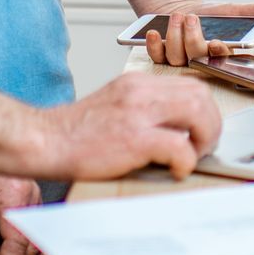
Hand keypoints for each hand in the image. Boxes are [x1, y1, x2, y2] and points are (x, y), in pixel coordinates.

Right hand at [33, 73, 221, 179]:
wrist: (42, 141)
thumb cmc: (74, 133)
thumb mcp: (113, 106)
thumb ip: (141, 109)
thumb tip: (173, 128)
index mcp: (136, 83)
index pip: (191, 85)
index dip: (204, 110)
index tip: (199, 132)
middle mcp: (140, 91)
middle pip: (201, 95)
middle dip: (211, 125)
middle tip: (202, 147)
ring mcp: (136, 113)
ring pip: (198, 112)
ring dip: (204, 139)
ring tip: (191, 157)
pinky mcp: (133, 139)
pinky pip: (179, 147)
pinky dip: (185, 162)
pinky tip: (175, 171)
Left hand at [143, 0, 253, 66]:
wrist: (183, 11)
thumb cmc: (211, 16)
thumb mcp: (233, 11)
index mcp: (221, 54)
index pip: (223, 59)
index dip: (219, 54)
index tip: (217, 42)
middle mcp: (201, 61)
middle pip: (197, 58)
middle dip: (193, 39)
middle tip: (192, 18)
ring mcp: (181, 61)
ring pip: (177, 58)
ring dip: (175, 36)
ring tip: (177, 17)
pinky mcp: (163, 56)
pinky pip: (157, 57)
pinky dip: (154, 45)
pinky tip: (154, 32)